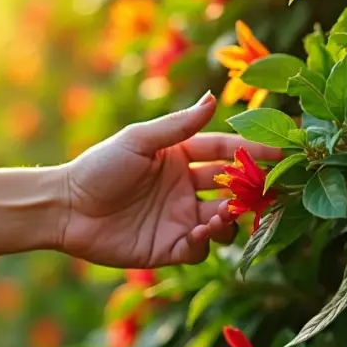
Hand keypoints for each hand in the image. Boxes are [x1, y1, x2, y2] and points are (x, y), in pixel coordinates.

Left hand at [60, 92, 281, 267]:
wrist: (66, 208)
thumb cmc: (99, 167)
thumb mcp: (140, 140)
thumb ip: (179, 126)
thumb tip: (214, 98)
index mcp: (181, 157)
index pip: (225, 151)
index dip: (252, 151)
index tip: (279, 152)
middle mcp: (186, 188)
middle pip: (231, 188)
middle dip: (251, 189)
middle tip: (266, 190)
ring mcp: (180, 218)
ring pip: (223, 220)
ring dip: (232, 217)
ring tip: (226, 213)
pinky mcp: (170, 248)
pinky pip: (201, 248)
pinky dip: (208, 241)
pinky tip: (202, 230)